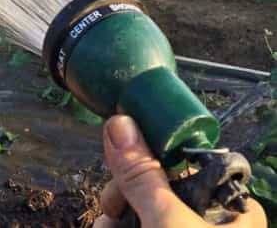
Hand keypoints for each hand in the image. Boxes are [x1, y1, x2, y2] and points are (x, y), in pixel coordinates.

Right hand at [93, 115, 266, 227]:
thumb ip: (143, 175)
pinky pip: (129, 224)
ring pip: (137, 208)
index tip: (123, 160)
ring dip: (113, 214)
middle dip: (123, 194)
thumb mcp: (170, 223)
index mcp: (231, 211)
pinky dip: (113, 225)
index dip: (149, 159)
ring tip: (107, 225)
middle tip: (113, 205)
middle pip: (152, 186)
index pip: (182, 165)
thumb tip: (119, 121)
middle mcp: (208, 224)